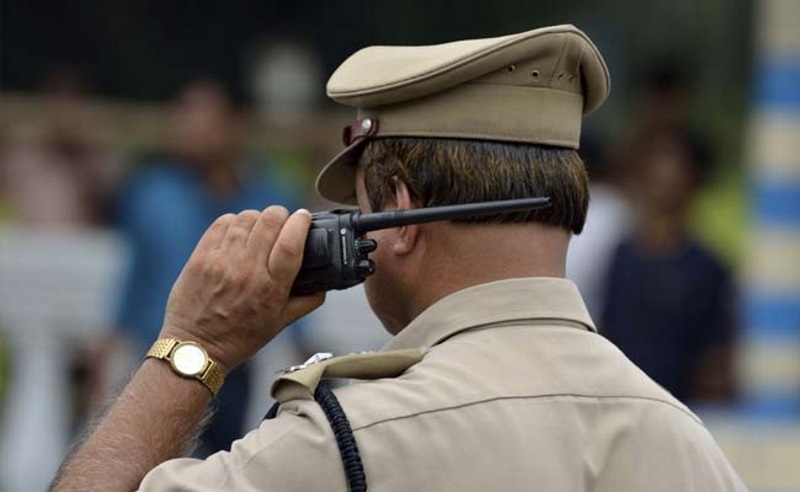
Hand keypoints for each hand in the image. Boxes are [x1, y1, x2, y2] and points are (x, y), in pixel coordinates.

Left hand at [159, 206, 324, 371]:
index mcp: (271, 288)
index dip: (301, 222)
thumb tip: (324, 284)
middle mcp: (247, 271)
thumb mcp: (280, 324)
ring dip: (259, 218)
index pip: (291, 242)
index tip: (304, 217)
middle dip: (282, 215)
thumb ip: (307, 302)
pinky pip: (223, 223)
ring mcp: (221, 261)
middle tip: (283, 221)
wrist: (195, 347)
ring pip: (247, 218)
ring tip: (260, 227)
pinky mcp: (201, 257)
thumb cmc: (239, 338)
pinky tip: (239, 231)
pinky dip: (235, 221)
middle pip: (270, 221)